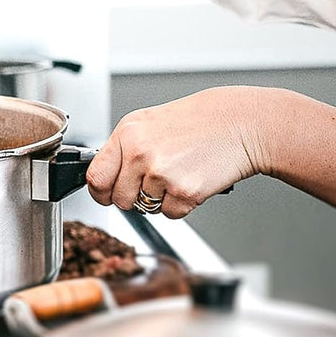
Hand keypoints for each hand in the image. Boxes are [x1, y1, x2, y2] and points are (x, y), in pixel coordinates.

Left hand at [86, 87, 268, 218]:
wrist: (238, 123)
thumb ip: (125, 149)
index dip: (102, 191)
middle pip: (120, 199)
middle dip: (136, 196)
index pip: (97, 177)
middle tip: (157, 178)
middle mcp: (140, 152)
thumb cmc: (198, 122)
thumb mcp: (151, 123)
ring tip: (179, 172)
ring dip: (161, 198)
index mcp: (128, 133)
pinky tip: (193, 178)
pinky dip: (182, 204)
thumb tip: (105, 178)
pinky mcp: (183, 191)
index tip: (108, 193)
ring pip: (145, 208)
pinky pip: (170, 214)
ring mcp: (161, 173)